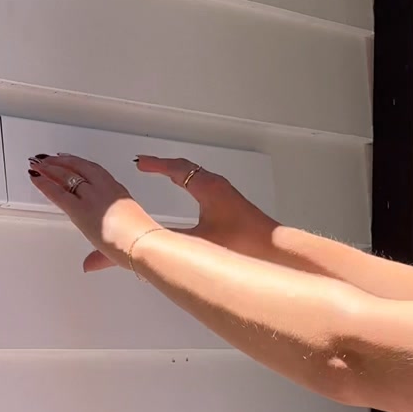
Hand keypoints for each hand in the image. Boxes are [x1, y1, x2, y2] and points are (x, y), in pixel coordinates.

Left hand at [27, 153, 157, 271]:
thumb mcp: (120, 244)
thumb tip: (88, 265)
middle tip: (48, 159)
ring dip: (50, 169)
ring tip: (38, 164)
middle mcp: (104, 190)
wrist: (142, 243)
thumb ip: (99, 257)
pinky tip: (36, 179)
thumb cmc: (139, 242)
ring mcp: (92, 197)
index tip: (69, 160)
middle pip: (79, 169)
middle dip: (61, 163)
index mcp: (118, 193)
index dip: (80, 165)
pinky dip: (45, 184)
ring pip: (67, 176)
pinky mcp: (80, 209)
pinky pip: (58, 192)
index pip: (95, 173)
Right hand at [132, 155, 276, 262]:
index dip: (155, 164)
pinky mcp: (229, 205)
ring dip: (176, 173)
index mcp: (208, 188)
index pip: (176, 168)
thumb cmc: (244, 242)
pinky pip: (202, 185)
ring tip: (161, 173)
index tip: (140, 162)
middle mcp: (216, 186)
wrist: (272, 249)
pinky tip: (187, 194)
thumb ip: (170, 240)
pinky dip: (187, 183)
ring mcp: (224, 194)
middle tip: (146, 164)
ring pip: (194, 175)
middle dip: (163, 165)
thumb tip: (149, 240)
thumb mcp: (198, 242)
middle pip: (185, 168)